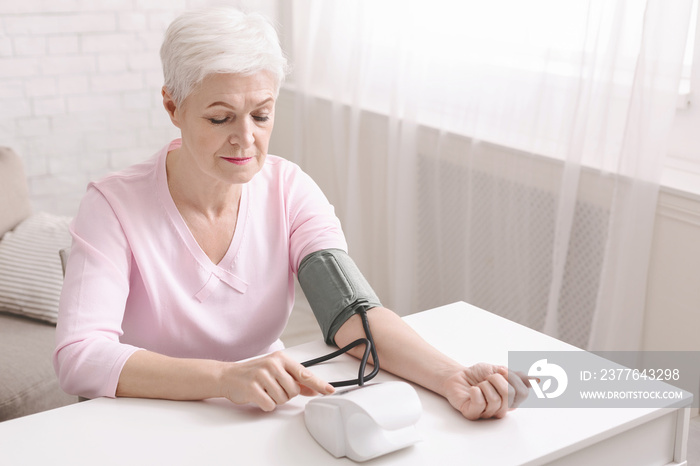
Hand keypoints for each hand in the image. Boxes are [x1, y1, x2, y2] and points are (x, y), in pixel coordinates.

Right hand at [220, 351, 334, 411]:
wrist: (228, 376)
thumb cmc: (254, 373)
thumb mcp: (276, 371)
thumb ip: (296, 380)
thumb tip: (314, 388)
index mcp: (281, 359)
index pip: (305, 374)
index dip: (319, 384)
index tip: (330, 390)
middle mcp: (273, 364)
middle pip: (293, 391)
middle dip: (285, 394)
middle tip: (273, 388)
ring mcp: (262, 375)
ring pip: (282, 399)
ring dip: (275, 399)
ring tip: (265, 390)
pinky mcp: (252, 388)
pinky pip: (270, 405)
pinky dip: (266, 405)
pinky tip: (259, 396)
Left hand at [443, 363, 529, 419]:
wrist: (457, 374)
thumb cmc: (478, 374)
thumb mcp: (500, 371)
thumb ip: (518, 376)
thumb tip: (537, 379)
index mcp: (510, 400)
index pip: (523, 393)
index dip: (512, 378)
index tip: (501, 370)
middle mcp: (501, 409)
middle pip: (510, 396)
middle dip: (497, 380)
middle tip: (488, 377)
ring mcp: (487, 413)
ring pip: (495, 400)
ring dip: (485, 385)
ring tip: (479, 385)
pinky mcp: (472, 414)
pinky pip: (480, 404)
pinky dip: (475, 391)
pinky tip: (472, 389)